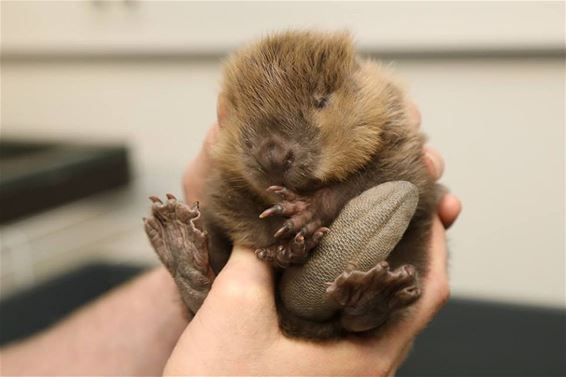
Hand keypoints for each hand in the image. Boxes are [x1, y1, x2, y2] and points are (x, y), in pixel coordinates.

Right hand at [170, 102, 460, 374]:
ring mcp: (345, 372)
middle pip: (409, 297)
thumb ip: (258, 257)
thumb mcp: (236, 309)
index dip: (433, 240)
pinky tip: (329, 261)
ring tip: (368, 220)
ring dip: (379, 263)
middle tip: (400, 201)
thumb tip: (270, 224)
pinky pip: (352, 320)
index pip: (427, 291)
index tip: (427, 200)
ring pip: (380, 309)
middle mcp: (367, 367)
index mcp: (366, 358)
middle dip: (409, 245)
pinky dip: (350, 284)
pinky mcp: (321, 370)